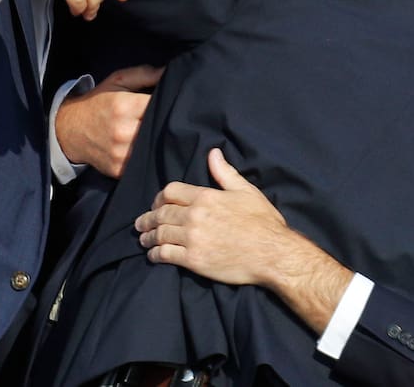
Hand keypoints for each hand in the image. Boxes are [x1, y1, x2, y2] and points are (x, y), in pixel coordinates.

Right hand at [55, 64, 161, 177]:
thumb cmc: (98, 102)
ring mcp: (120, 153)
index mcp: (124, 107)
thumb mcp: (118, 81)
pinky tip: (143, 146)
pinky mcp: (118, 170)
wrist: (69, 130)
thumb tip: (170, 72)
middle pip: (159, 128)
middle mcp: (122, 131)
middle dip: (163, 122)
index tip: (170, 102)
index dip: (168, 103)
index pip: (159, 105)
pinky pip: (142, 162)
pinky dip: (146, 155)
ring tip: (153, 132)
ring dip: (156, 140)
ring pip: (153, 147)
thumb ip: (145, 74)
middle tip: (163, 118)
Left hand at [137, 148, 353, 333]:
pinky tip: (153, 255)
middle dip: (147, 218)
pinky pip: (165, 255)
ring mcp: (192, 239)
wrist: (273, 254)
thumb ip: (225, 173)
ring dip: (148, 237)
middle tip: (141, 224)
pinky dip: (155, 255)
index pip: (170, 192)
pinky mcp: (193, 260)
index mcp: (206, 197)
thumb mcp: (246, 191)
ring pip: (159, 234)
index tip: (156, 204)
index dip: (159, 197)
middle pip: (160, 213)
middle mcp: (195, 216)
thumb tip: (213, 153)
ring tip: (144, 239)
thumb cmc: (263, 222)